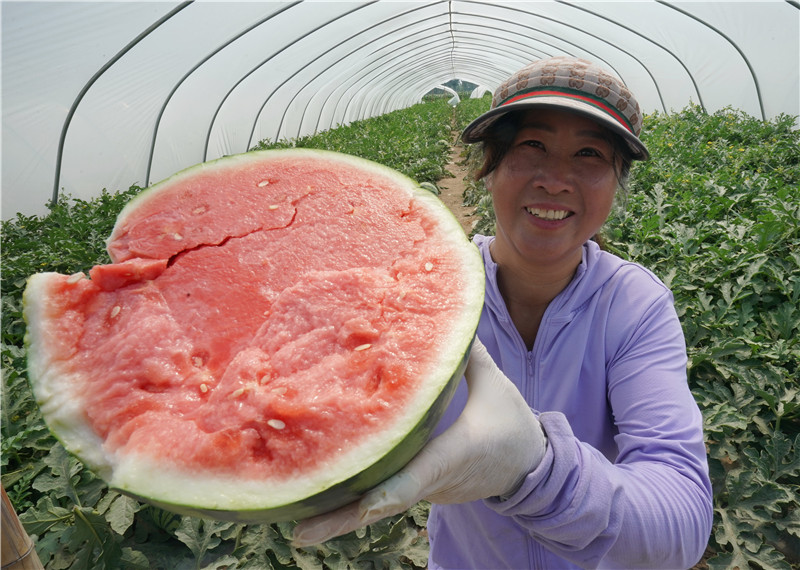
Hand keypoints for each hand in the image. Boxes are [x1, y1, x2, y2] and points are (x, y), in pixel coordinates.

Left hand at [292, 337, 546, 546]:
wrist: (531, 470)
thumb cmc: (513, 425)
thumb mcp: (495, 385)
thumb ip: (465, 354)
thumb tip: (435, 316)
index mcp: (453, 454)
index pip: (418, 475)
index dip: (388, 490)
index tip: (360, 506)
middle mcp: (433, 481)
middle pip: (382, 503)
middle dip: (341, 519)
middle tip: (299, 534)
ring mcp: (424, 491)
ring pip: (377, 504)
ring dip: (339, 513)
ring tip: (295, 523)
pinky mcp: (419, 490)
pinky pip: (382, 494)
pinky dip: (353, 499)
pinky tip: (318, 495)